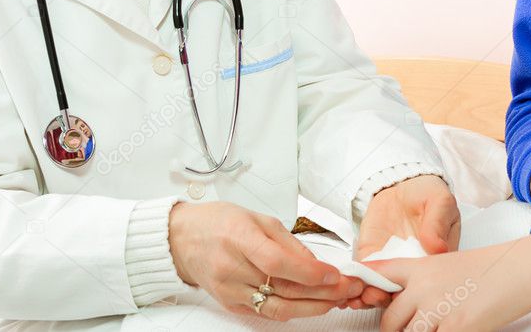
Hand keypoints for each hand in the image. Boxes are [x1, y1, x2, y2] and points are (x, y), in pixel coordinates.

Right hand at [168, 201, 363, 319]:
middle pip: (282, 289)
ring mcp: (229, 290)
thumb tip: (316, 263)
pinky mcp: (230, 304)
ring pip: (278, 308)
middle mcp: (231, 267)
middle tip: (348, 288)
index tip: (334, 274)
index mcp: (239, 237)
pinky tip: (312, 304)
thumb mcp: (257, 218)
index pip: (277, 262)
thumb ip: (288, 242)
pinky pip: (266, 313)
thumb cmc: (219, 222)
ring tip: (336, 299)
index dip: (309, 272)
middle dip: (322, 292)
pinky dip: (293, 310)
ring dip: (313, 307)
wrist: (182, 240)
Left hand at [350, 175, 459, 309]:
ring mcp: (390, 264)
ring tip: (358, 296)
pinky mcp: (371, 256)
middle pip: (400, 292)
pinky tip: (348, 286)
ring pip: (379, 288)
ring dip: (368, 296)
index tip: (397, 294)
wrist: (403, 184)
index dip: (410, 293)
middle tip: (372, 297)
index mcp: (433, 260)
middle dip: (385, 298)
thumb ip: (438, 223)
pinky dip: (355, 282)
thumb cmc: (427, 195)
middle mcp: (412, 268)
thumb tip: (437, 247)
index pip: (423, 283)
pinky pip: (363, 273)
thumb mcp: (441, 202)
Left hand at [367, 235, 530, 330]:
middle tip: (407, 330)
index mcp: (419, 268)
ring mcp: (438, 309)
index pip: (377, 276)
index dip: (365, 291)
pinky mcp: (457, 328)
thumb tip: (400, 302)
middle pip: (389, 321)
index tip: (359, 300)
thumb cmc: (486, 269)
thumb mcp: (444, 264)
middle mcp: (423, 288)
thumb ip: (419, 282)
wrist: (517, 270)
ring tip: (432, 329)